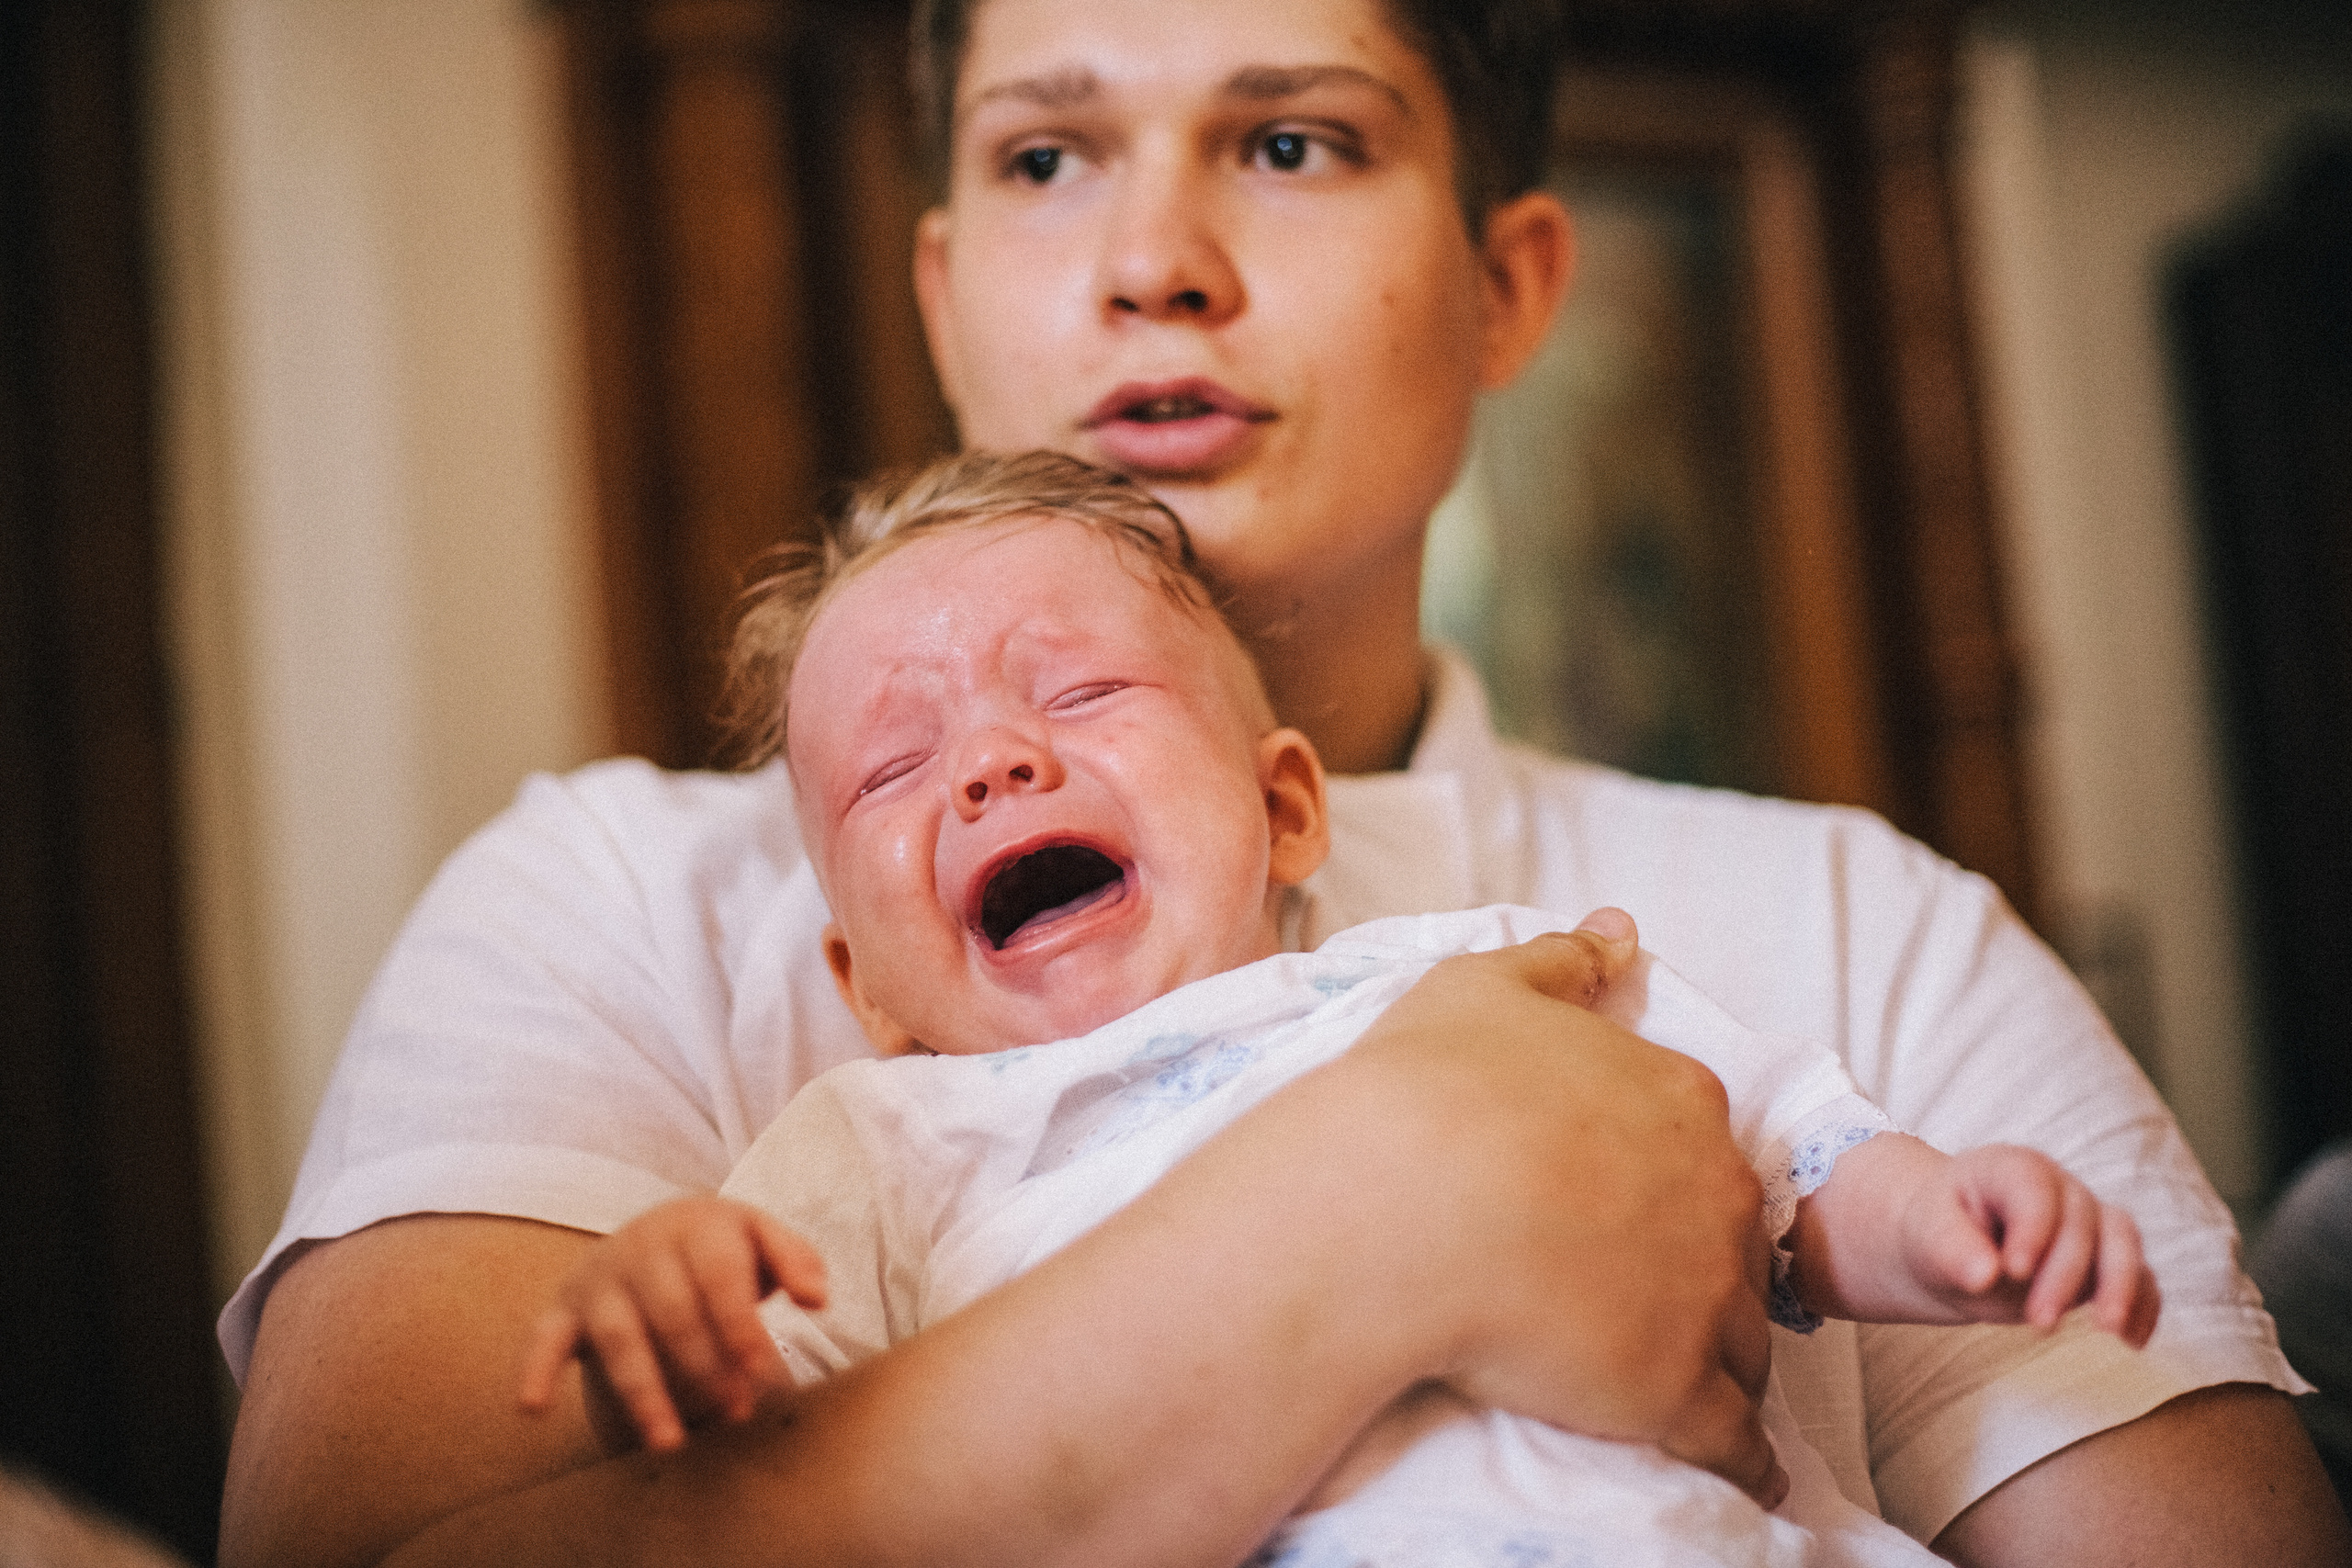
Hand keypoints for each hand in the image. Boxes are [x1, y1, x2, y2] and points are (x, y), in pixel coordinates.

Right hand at [516, 1195, 827, 1451]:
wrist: (661, 1228)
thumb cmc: (725, 1248)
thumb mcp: (765, 1238)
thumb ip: (798, 1261)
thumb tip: (818, 1298)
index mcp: (698, 1224)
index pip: (720, 1279)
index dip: (742, 1329)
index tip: (766, 1376)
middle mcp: (644, 1245)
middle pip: (673, 1313)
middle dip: (707, 1367)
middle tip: (738, 1411)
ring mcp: (602, 1275)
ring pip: (618, 1337)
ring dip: (643, 1392)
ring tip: (670, 1444)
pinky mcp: (567, 1305)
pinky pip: (544, 1337)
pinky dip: (534, 1369)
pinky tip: (532, 1409)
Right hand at [1337, 909, 1785, 1505]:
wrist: (1397, 1207)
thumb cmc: (1427, 1089)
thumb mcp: (1481, 989)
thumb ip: (1560, 961)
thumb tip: (1620, 930)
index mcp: (1676, 1097)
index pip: (1699, 1147)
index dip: (1662, 1181)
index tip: (1620, 1206)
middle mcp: (1714, 1192)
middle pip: (1733, 1243)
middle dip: (1700, 1269)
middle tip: (1632, 1294)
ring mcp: (1704, 1295)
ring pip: (1742, 1338)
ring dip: (1720, 1358)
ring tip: (1669, 1381)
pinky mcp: (1676, 1392)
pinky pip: (1734, 1438)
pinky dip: (1740, 1456)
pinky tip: (1735, 1471)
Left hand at [1902, 1142, 2161, 1344]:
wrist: (1953, 1251)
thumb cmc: (1937, 1234)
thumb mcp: (1928, 1235)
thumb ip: (1952, 1249)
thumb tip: (1984, 1275)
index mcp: (2012, 1168)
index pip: (2035, 1191)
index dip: (2033, 1229)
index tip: (2014, 1270)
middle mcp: (2060, 1189)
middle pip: (2082, 1224)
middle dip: (2065, 1276)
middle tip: (2038, 1322)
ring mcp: (2090, 1222)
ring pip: (2123, 1243)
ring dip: (2120, 1287)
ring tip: (2107, 1331)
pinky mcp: (2106, 1260)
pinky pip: (2141, 1277)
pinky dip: (2143, 1307)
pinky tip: (2133, 1341)